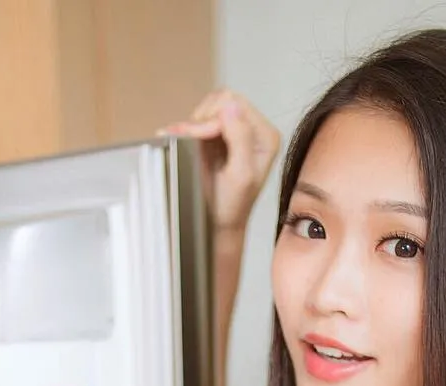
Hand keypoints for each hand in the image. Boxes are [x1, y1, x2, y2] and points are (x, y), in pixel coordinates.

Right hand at [159, 89, 281, 232]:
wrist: (217, 226)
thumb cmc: (230, 207)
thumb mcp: (240, 175)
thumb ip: (240, 138)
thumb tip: (230, 105)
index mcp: (265, 136)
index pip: (236, 104)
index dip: (213, 118)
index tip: (199, 140)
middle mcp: (253, 130)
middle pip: (223, 100)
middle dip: (202, 118)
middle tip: (189, 140)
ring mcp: (235, 132)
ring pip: (210, 106)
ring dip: (195, 122)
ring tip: (185, 141)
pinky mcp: (219, 138)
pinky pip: (202, 119)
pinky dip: (189, 127)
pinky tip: (180, 137)